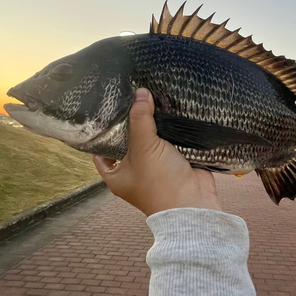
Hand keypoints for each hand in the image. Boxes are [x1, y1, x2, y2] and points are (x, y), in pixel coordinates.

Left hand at [93, 88, 221, 215]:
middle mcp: (135, 171)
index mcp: (117, 175)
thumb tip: (140, 92)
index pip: (102, 151)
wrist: (193, 203)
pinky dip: (172, 129)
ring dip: (154, 124)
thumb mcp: (144, 148)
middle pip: (129, 141)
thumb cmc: (160, 182)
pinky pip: (171, 141)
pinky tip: (171, 109)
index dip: (103, 132)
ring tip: (150, 96)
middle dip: (132, 122)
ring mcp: (156, 166)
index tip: (107, 110)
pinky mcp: (176, 161)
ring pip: (152, 139)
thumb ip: (140, 119)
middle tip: (131, 96)